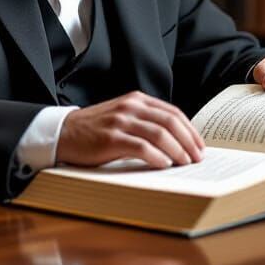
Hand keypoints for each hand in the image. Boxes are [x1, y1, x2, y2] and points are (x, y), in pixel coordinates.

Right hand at [56, 91, 204, 169]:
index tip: (200, 146)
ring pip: (159, 134)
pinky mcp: (111, 139)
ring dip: (177, 150)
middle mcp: (131, 107)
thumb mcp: (123, 117)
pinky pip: (141, 147)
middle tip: (198, 158)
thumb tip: (177, 143)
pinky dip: (157, 157)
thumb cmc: (96, 129)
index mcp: (136, 100)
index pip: (172, 113)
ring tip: (185, 163)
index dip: (190, 130)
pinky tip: (164, 165)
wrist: (64, 133)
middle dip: (188, 141)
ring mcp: (120, 121)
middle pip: (170, 122)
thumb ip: (145, 122)